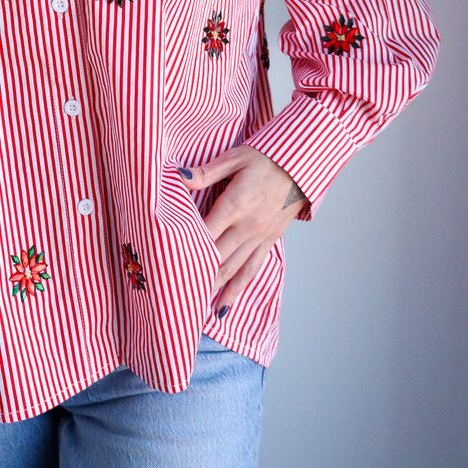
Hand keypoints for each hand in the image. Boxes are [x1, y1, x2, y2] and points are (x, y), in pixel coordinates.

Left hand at [178, 145, 306, 315]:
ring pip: (232, 270)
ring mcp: (259, 237)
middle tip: (173, 293)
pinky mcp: (268, 242)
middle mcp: (247, 226)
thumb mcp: (234, 159)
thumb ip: (205, 173)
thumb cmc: (265, 159)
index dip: (185, 248)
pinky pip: (251, 271)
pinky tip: (223, 305)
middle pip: (216, 256)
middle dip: (195, 275)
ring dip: (212, 289)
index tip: (165, 263)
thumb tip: (178, 176)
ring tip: (192, 308)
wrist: (302, 168)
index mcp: (235, 205)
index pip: (205, 232)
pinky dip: (236, 290)